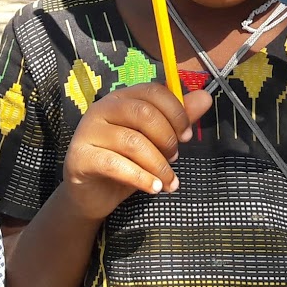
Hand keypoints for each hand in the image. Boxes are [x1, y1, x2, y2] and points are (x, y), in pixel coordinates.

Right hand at [59, 84, 212, 220]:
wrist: (92, 194)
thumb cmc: (125, 163)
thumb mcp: (154, 141)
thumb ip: (177, 120)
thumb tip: (205, 98)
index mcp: (121, 99)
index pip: (153, 91)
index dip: (176, 112)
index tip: (186, 136)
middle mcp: (102, 109)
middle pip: (143, 113)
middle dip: (167, 138)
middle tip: (174, 159)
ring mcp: (88, 132)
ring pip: (132, 142)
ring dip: (158, 165)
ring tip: (168, 182)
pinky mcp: (80, 157)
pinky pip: (115, 164)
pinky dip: (141, 178)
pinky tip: (154, 188)